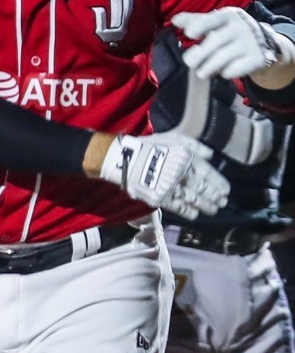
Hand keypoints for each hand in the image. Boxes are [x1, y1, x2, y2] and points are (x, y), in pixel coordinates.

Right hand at [99, 132, 229, 219]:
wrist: (126, 159)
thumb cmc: (149, 146)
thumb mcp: (173, 138)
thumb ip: (194, 145)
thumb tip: (211, 156)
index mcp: (186, 158)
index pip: (208, 173)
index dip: (219, 183)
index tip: (226, 191)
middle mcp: (182, 174)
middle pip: (203, 188)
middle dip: (215, 197)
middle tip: (222, 203)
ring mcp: (172, 187)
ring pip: (194, 199)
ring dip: (205, 206)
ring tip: (213, 210)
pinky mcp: (161, 198)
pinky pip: (178, 207)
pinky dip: (188, 211)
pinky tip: (195, 214)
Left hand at [173, 8, 294, 78]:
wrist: (264, 43)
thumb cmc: (230, 32)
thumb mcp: (216, 23)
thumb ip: (195, 21)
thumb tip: (174, 20)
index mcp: (229, 15)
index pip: (213, 18)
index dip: (200, 25)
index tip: (189, 34)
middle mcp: (242, 26)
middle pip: (215, 40)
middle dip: (199, 54)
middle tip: (189, 63)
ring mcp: (252, 42)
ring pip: (224, 56)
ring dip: (209, 67)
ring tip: (201, 73)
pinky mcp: (259, 58)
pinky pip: (237, 68)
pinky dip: (226, 72)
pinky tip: (223, 72)